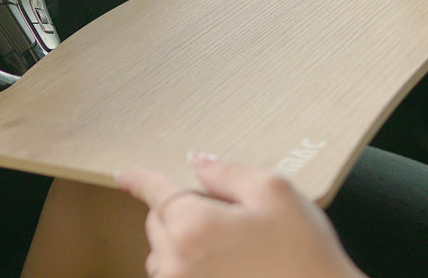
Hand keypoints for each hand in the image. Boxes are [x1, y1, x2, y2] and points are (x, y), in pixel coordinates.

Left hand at [117, 152, 365, 277]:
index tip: (123, 175)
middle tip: (225, 214)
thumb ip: (228, 172)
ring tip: (231, 247)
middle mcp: (177, 265)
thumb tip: (199, 161)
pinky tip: (227, 267)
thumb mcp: (274, 192)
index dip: (140, 179)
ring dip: (182, 243)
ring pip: (163, 256)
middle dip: (179, 210)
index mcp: (193, 226)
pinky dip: (188, 267)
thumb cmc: (304, 254)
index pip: (157, 192)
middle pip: (158, 223)